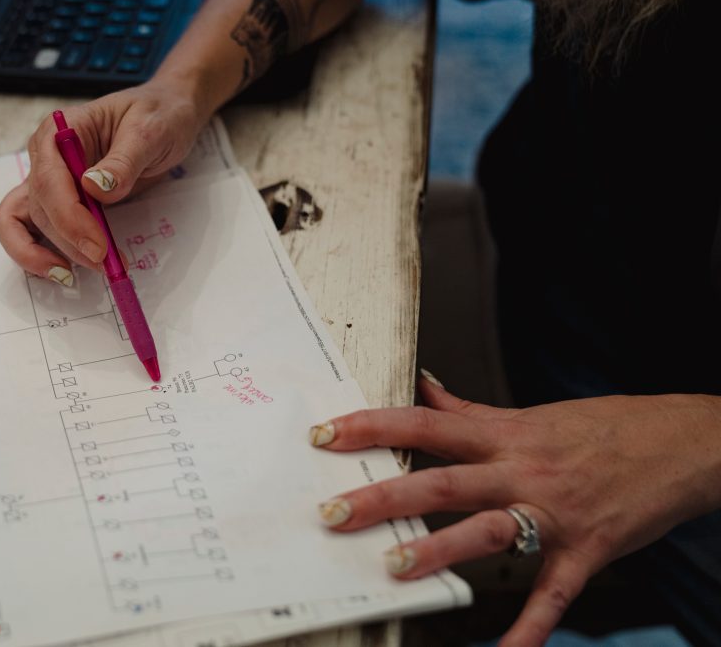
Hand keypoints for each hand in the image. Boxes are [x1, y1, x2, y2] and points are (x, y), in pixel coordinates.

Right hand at [0, 79, 207, 283]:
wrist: (166, 117)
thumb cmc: (158, 115)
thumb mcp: (149, 132)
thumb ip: (123, 161)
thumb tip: (93, 187)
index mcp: (60, 131)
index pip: (48, 180)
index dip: (69, 218)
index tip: (97, 246)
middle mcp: (46, 156)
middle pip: (38, 207)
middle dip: (67, 242)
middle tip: (105, 264)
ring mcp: (50, 181)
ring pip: (22, 222)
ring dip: (41, 253)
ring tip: (74, 275)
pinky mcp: (60, 202)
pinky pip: (30, 230)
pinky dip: (38, 253)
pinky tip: (63, 269)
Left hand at [310, 373, 720, 645]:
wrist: (683, 444)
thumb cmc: (603, 428)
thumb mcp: (531, 413)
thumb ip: (470, 410)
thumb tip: (423, 387)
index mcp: (504, 435)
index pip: (423, 425)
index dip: (371, 427)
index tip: (326, 437)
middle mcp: (521, 471)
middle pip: (443, 482)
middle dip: (385, 498)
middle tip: (334, 512)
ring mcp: (554, 513)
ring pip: (489, 532)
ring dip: (441, 552)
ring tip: (394, 568)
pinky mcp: (586, 551)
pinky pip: (553, 595)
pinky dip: (529, 628)